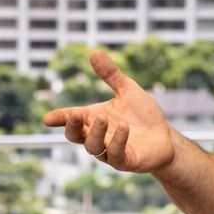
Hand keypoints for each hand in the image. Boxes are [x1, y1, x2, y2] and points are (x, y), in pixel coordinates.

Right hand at [41, 51, 176, 173]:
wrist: (166, 137)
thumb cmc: (143, 115)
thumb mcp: (127, 90)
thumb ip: (110, 74)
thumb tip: (94, 52)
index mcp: (94, 119)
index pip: (71, 119)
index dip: (59, 118)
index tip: (47, 118)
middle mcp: (98, 136)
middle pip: (75, 136)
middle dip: (72, 127)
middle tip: (74, 115)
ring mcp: (110, 151)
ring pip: (92, 147)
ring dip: (95, 133)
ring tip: (103, 118)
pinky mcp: (126, 161)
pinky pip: (115, 154)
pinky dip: (117, 141)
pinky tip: (124, 127)